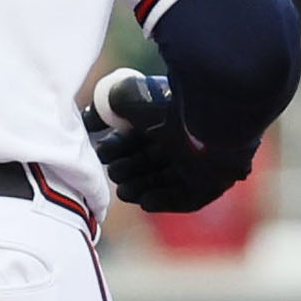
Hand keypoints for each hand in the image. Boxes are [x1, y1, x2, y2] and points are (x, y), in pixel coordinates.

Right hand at [88, 66, 250, 213]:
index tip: (103, 152)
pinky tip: (145, 202)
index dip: (119, 148)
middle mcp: (184, 139)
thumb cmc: (168, 104)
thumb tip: (88, 119)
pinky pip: (188, 197)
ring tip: (123, 192)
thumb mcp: (127, 98)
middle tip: (113, 174)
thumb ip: (105, 107)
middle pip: (150, 161)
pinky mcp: (212, 181)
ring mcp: (199, 161)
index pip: (139, 138)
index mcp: (167, 117)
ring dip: (142, 187)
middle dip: (128, 170)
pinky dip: (166, 200)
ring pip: (166, 180)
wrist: (211, 116)